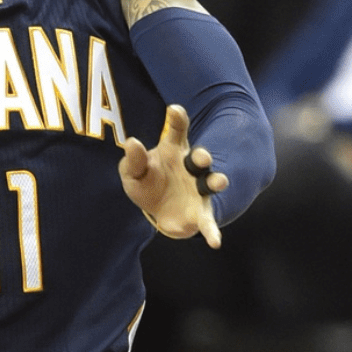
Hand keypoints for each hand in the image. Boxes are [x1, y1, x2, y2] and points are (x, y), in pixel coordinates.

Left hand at [120, 104, 227, 246]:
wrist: (156, 208)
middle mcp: (191, 167)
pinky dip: (212, 231)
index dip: (177, 119)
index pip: (177, 131)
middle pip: (200, 157)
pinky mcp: (201, 212)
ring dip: (217, 181)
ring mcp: (199, 188)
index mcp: (174, 151)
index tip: (174, 110)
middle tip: (202, 156)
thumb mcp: (133, 171)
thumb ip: (133, 159)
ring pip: (212, 182)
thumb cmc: (146, 181)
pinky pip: (209, 221)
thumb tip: (132, 142)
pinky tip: (215, 242)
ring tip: (219, 182)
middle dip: (202, 156)